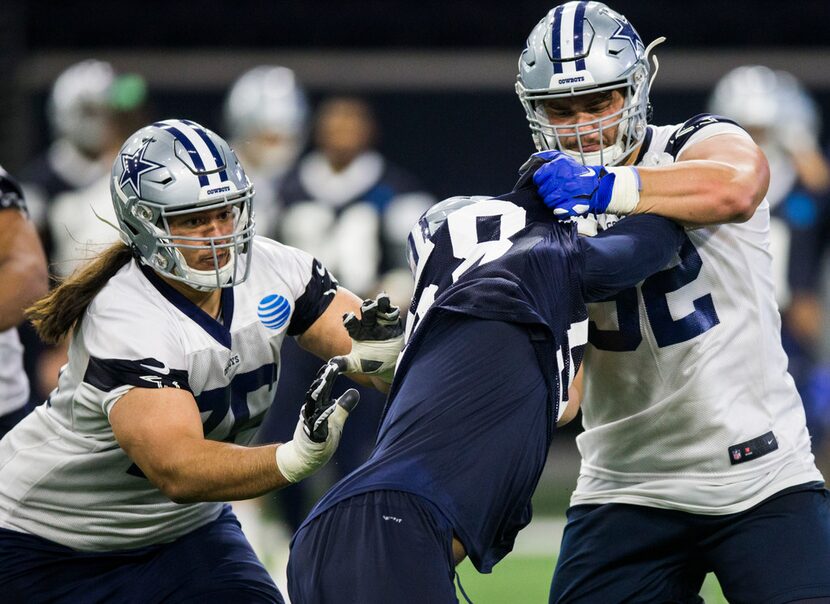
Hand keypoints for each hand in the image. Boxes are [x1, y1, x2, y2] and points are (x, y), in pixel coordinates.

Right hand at [276, 361, 358, 482]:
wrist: (306, 457)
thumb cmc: (321, 436)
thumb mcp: (336, 418)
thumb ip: (344, 405)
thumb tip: (356, 392)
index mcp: (319, 406)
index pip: (324, 388)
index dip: (328, 377)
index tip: (333, 364)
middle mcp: (313, 411)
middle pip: (317, 393)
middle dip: (323, 380)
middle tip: (329, 367)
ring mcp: (311, 422)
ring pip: (313, 405)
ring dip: (318, 393)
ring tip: (323, 382)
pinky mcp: (312, 435)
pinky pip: (317, 424)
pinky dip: (323, 415)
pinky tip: (329, 407)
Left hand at [331, 293, 404, 383]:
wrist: (388, 367)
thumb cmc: (369, 364)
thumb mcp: (356, 365)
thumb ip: (343, 363)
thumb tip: (330, 365)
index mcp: (357, 331)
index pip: (351, 322)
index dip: (350, 319)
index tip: (349, 317)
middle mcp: (368, 324)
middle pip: (366, 313)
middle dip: (366, 309)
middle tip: (366, 307)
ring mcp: (380, 322)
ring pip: (379, 308)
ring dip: (380, 303)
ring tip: (381, 300)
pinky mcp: (393, 323)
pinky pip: (393, 314)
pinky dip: (393, 310)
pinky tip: (393, 310)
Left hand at [531, 150, 639, 217]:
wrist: (596, 185)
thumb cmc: (577, 173)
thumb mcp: (562, 158)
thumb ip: (546, 156)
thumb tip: (531, 160)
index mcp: (559, 166)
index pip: (538, 177)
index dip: (540, 180)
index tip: (546, 181)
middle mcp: (562, 178)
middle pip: (542, 190)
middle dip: (545, 191)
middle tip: (554, 189)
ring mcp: (566, 192)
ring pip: (547, 201)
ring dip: (551, 200)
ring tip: (559, 196)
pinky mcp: (570, 205)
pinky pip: (556, 209)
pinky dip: (557, 208)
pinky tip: (562, 203)